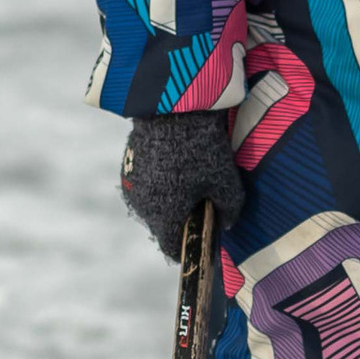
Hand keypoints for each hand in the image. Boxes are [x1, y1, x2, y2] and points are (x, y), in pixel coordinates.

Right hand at [118, 110, 245, 259]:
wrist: (172, 107)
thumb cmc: (202, 150)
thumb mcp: (226, 182)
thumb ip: (230, 209)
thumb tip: (227, 222)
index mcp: (164, 217)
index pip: (173, 249)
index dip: (191, 251)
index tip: (205, 242)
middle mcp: (143, 206)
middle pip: (164, 225)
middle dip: (183, 220)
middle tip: (204, 204)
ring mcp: (133, 185)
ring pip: (154, 204)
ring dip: (170, 200)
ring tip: (192, 180)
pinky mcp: (129, 164)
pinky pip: (147, 184)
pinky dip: (161, 182)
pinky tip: (177, 164)